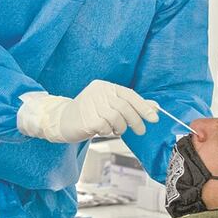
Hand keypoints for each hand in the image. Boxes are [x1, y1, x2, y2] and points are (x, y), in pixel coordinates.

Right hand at [18, 80, 159, 142]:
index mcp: (105, 86)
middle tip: (140, 131)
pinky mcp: (86, 117)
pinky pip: (105, 127)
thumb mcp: (110, 106)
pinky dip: (107, 132)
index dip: (144, 107)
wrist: (62, 120)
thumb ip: (131, 106)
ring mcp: (91, 103)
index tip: (154, 118)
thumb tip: (155, 107)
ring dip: (120, 128)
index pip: (129, 95)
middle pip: (125, 107)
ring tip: (115, 130)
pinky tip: (101, 130)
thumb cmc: (89, 113)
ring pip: (117, 118)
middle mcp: (98, 91)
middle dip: (136, 121)